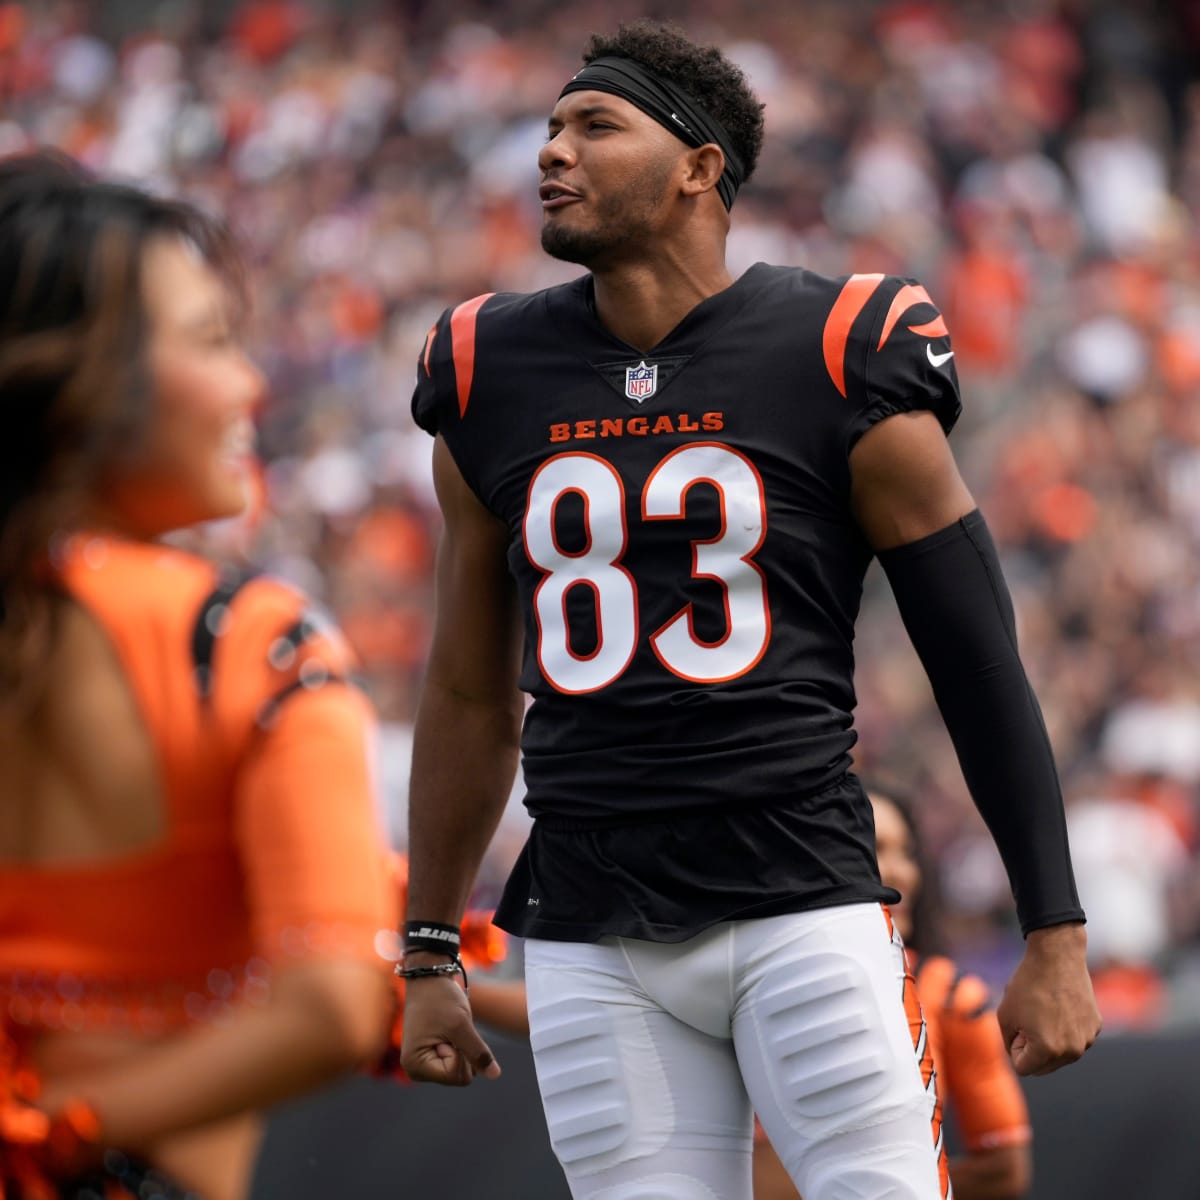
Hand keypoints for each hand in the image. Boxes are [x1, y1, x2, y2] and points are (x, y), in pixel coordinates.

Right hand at [399, 973, 500, 1086]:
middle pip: (458, 1076)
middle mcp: (416, 1070)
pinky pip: (457, 1058)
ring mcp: (423, 1063)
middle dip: (461, 1051)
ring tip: (447, 1027)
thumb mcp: (461, 1025)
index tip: (447, 1029)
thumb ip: (478, 1052)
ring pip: (460, 1068)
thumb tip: (494, 1075)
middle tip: (447, 1027)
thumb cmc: (440, 998)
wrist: (428, 977)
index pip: (457, 1076)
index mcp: (416, 1067)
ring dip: (461, 1046)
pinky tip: (448, 1029)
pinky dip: (459, 1043)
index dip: (461, 1052)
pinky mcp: (431, 1054)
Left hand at [997, 922, 1100, 1075]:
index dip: (1014, 1047)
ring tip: (1044, 1012)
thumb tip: (1021, 1058)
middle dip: (1032, 1049)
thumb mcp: (1005, 1016)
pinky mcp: (1096, 1027)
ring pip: (1060, 1054)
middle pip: (1043, 1066)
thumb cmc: (1027, 985)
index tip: (1018, 1025)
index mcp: (1047, 1051)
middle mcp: (1072, 1051)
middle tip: (1029, 1020)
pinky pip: (1074, 1038)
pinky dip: (1065, 1029)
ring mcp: (1087, 1040)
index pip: (1023, 1068)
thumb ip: (1009, 1044)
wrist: (1057, 957)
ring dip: (1049, 1041)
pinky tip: (1061, 1006)